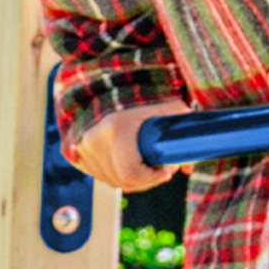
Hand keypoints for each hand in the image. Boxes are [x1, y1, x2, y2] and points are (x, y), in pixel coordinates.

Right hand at [69, 102, 183, 192]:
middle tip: (164, 170)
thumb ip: (175, 114)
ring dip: (134, 179)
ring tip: (150, 165)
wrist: (97, 88)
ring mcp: (83, 152)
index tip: (168, 170)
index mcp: (115, 130)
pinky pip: (102, 175)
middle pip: (124, 180)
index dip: (152, 177)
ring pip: (113, 180)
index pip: (132, 171)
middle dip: (148, 180)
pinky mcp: (78, 157)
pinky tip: (132, 163)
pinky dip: (118, 174)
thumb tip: (191, 138)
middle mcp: (95, 144)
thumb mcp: (157, 101)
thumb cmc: (132, 93)